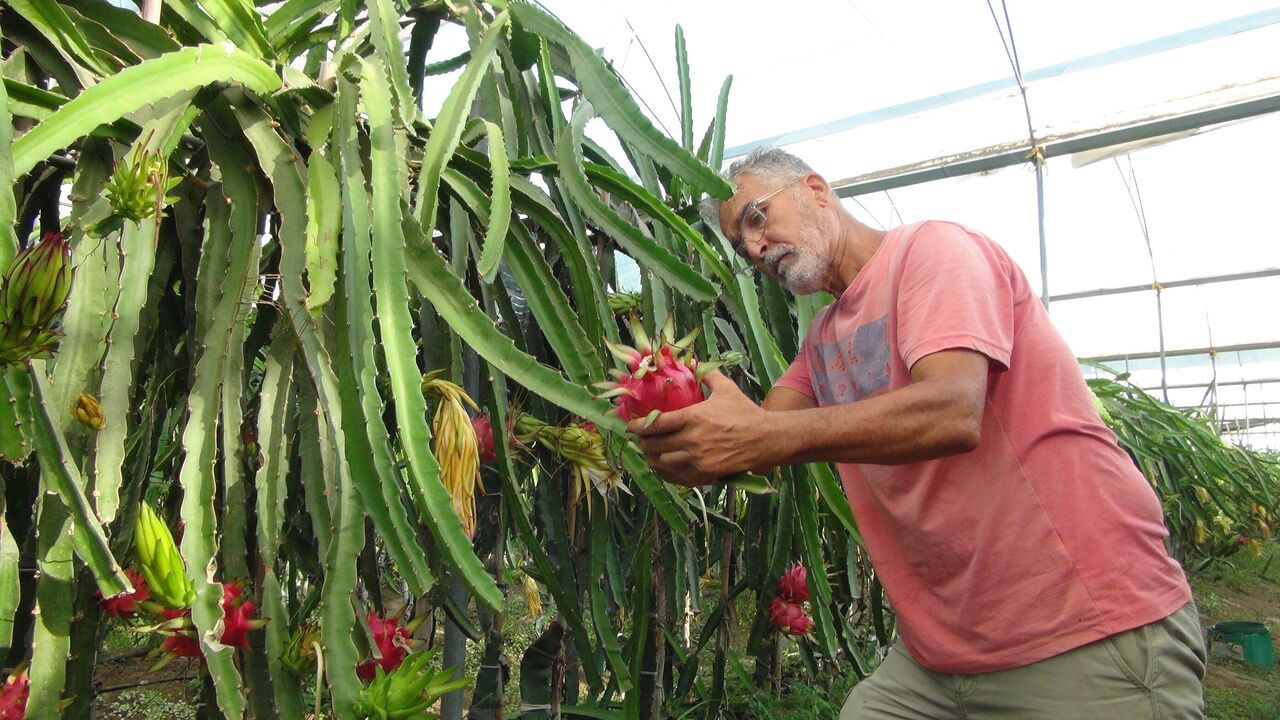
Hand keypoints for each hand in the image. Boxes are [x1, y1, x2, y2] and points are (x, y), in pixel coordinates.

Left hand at [626, 370, 770, 486]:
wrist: (766, 438)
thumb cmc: (745, 412)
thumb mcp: (725, 388)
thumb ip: (706, 374)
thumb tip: (692, 360)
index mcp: (693, 417)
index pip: (655, 424)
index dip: (638, 426)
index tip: (631, 426)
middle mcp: (692, 439)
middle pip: (654, 445)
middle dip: (643, 443)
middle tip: (641, 440)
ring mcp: (698, 459)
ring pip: (662, 463)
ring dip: (652, 459)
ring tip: (650, 454)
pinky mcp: (705, 474)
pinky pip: (677, 477)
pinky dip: (666, 474)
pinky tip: (663, 468)